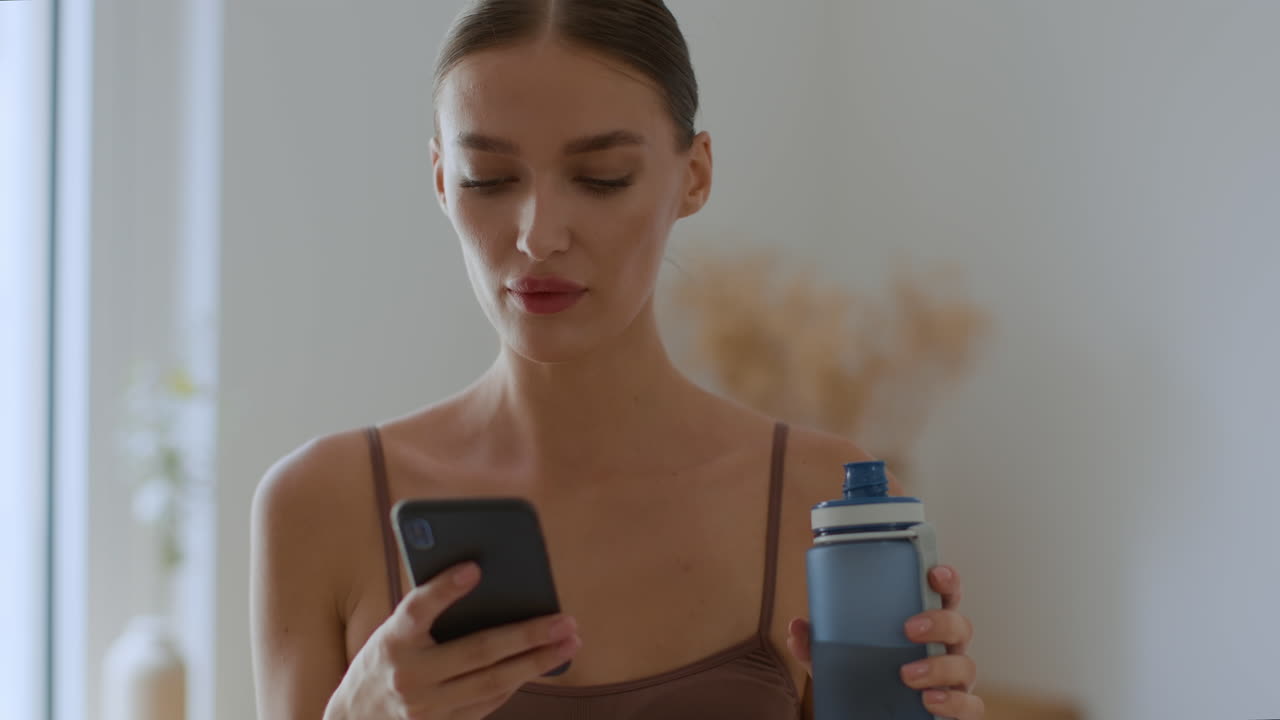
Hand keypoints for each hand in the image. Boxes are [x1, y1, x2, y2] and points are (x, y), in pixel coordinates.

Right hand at [327, 562, 582, 719]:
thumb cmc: (386, 660)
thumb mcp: (394, 631)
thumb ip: (431, 610)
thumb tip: (486, 581)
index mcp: (393, 639)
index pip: (418, 607)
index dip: (445, 587)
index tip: (475, 567)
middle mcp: (408, 675)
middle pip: (478, 650)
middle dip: (528, 635)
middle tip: (565, 621)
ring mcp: (425, 708)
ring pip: (492, 681)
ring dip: (536, 662)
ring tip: (568, 643)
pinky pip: (488, 702)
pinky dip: (516, 681)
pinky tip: (540, 665)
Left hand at [785, 564, 982, 718]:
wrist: (873, 718)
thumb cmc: (867, 677)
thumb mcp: (839, 661)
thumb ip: (818, 645)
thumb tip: (796, 627)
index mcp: (925, 625)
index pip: (945, 595)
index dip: (947, 580)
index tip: (933, 573)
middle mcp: (946, 648)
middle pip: (960, 625)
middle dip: (940, 622)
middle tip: (909, 628)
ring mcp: (955, 679)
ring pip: (966, 665)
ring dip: (939, 667)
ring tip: (907, 674)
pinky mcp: (958, 709)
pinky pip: (971, 706)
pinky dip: (954, 703)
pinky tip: (930, 701)